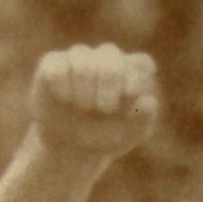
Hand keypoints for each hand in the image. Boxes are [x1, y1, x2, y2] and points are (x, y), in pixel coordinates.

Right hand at [30, 45, 159, 161]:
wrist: (71, 146)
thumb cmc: (104, 137)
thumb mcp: (127, 136)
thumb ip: (142, 121)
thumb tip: (149, 102)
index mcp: (130, 74)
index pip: (142, 62)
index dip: (136, 75)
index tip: (129, 94)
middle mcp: (105, 60)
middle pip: (111, 55)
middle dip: (109, 80)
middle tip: (105, 108)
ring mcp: (79, 58)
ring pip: (82, 55)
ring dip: (84, 85)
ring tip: (84, 106)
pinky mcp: (53, 63)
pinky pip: (57, 65)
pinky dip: (62, 84)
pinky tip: (64, 98)